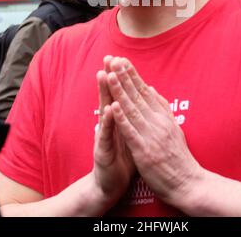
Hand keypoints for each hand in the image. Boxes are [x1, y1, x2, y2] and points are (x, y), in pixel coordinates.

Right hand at [92, 56, 134, 207]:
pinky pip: (106, 134)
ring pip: (104, 110)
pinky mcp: (103, 150)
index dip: (120, 76)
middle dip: (109, 76)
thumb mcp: (129, 132)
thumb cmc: (122, 157)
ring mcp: (104, 136)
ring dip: (105, 92)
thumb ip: (132, 115)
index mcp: (118, 119)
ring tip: (105, 74)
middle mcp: (109, 124)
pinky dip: (108, 121)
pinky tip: (110, 109)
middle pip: (109, 96)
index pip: (119, 93)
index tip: (121, 57)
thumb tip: (138, 98)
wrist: (111, 184)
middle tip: (108, 57)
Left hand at [106, 57, 203, 210]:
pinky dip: (121, 117)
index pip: (145, 91)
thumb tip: (152, 89)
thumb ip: (162, 108)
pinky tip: (113, 105)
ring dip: (120, 91)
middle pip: (138, 95)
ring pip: (132, 109)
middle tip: (115, 60)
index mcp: (163, 116)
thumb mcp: (174, 128)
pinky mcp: (144, 151)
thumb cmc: (179, 158)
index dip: (133, 76)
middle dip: (125, 77)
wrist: (189, 183)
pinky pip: (130, 131)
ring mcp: (151, 135)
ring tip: (110, 75)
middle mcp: (158, 122)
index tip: (123, 61)